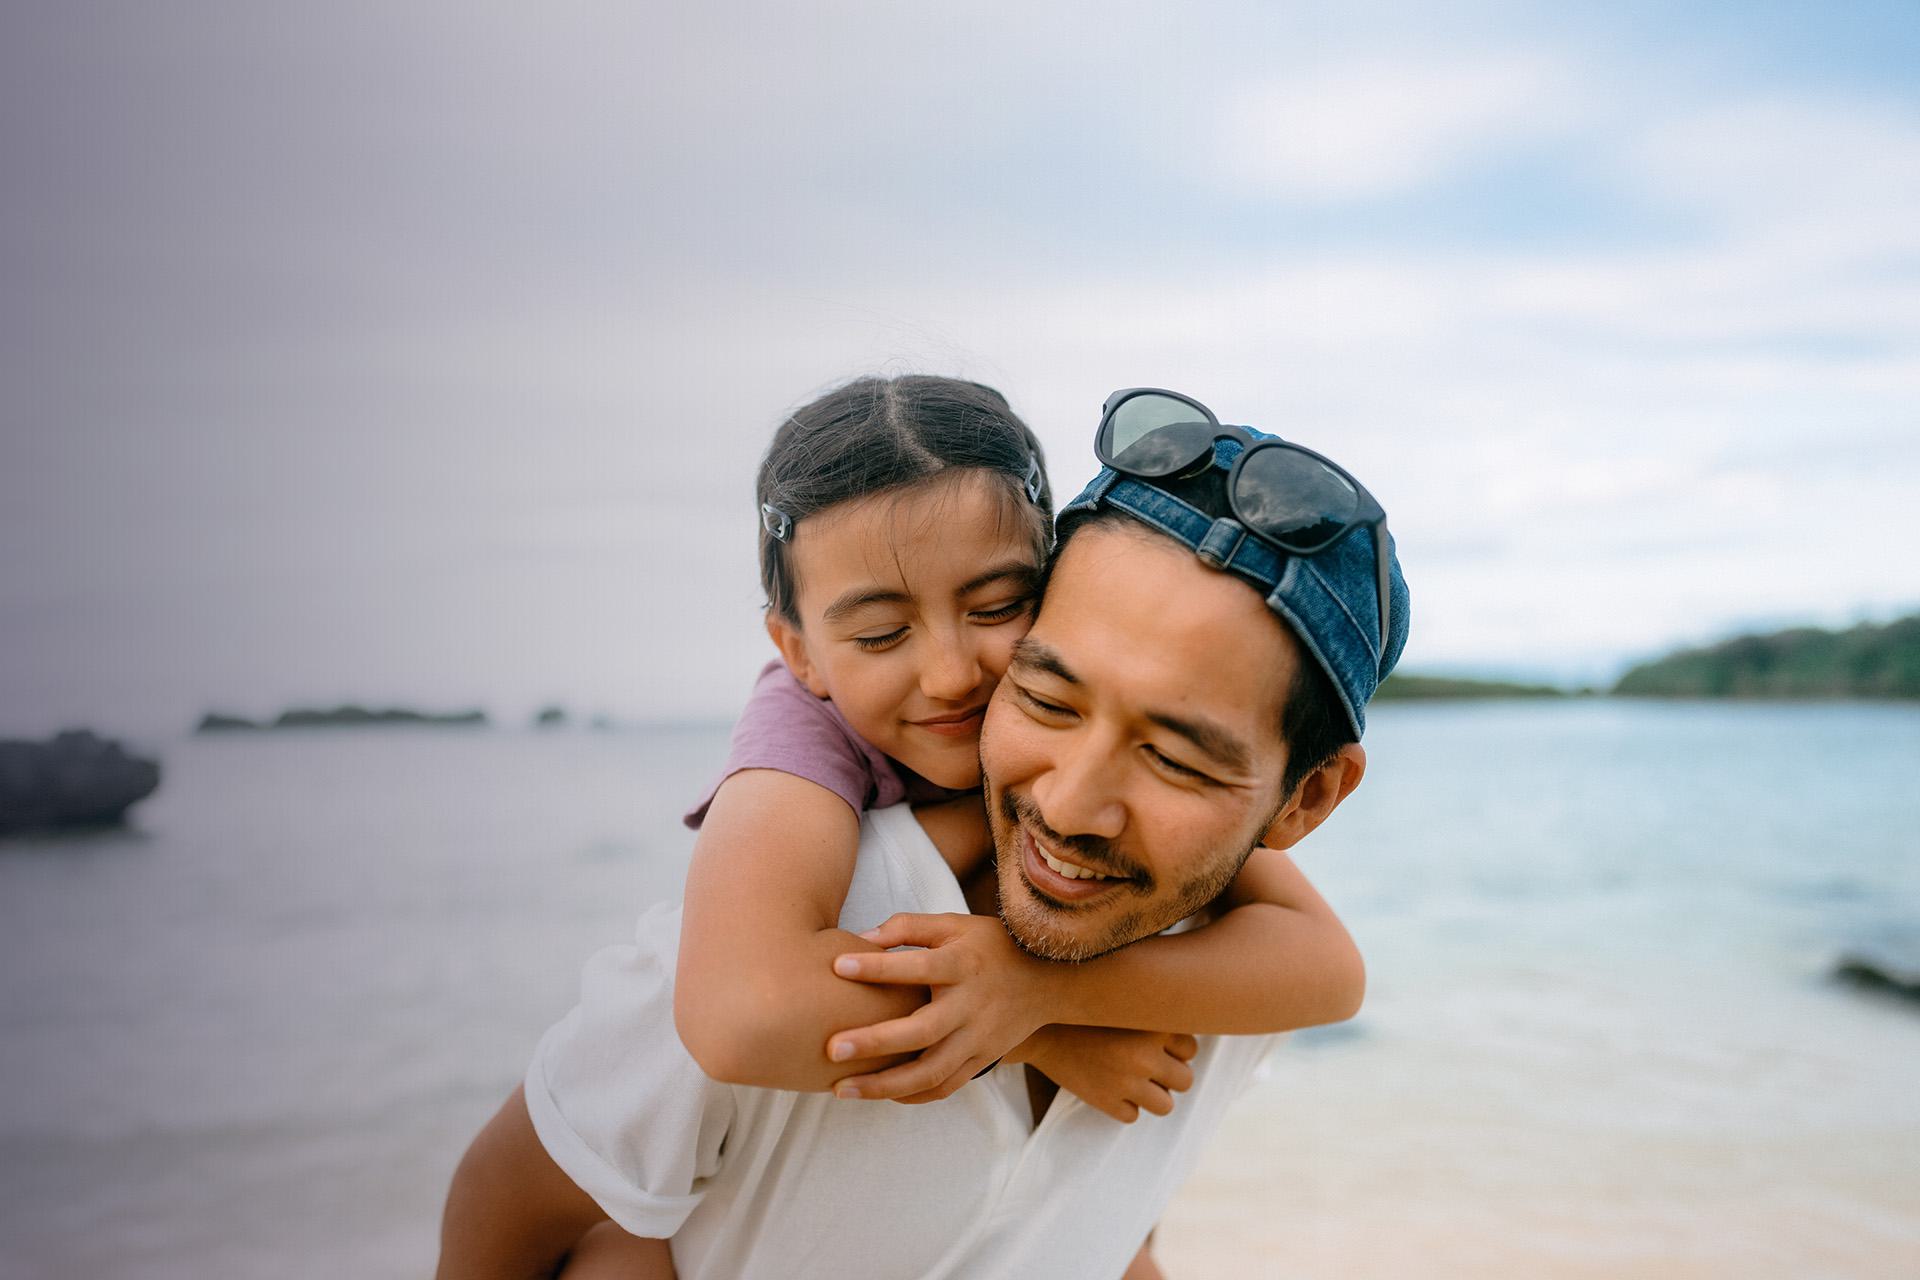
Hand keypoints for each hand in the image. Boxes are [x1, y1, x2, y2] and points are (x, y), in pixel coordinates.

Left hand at [825, 912, 1055, 1102]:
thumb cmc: (990, 945)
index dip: (878, 967)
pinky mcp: (982, 1060)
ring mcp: (979, 1038)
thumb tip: (862, 939)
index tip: (837, 967)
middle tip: (831, 1049)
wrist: (1048, 980)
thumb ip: (909, 927)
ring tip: (841, 1089)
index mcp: (963, 964)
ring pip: (931, 1072)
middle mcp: (971, 1005)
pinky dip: (912, 1096)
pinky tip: (880, 1094)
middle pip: (921, 1032)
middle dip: (874, 1043)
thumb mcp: (955, 924)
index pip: (918, 967)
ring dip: (884, 1085)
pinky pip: (945, 1087)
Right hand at [1017, 1025, 1197, 1122]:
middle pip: (1185, 1080)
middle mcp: (1143, 1054)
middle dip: (1170, 1075)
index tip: (1156, 1042)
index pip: (1191, 1048)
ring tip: (1134, 1081)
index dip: (1175, 1048)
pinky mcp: (1105, 1102)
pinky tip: (1109, 1086)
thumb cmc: (1086, 1013)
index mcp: (1152, 1025)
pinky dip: (1123, 1106)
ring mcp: (1125, 1082)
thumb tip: (1191, 1039)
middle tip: (1148, 1065)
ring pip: (1165, 1106)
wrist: (1038, 1027)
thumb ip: (1155, 1016)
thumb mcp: (1124, 1004)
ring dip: (1153, 1096)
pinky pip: (1132, 1116)